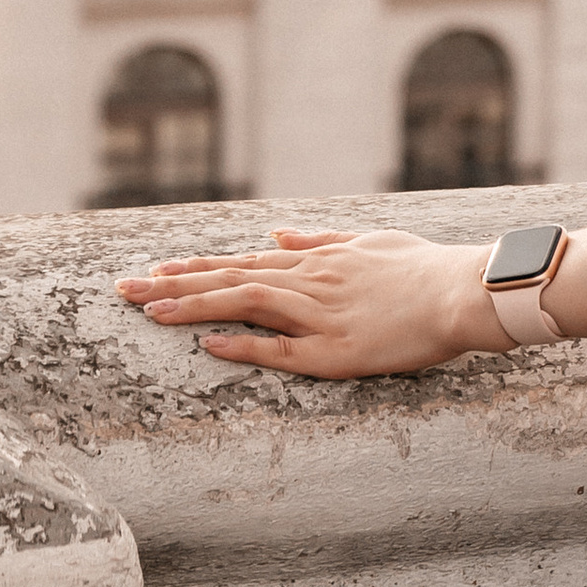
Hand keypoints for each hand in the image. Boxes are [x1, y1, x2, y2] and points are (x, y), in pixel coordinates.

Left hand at [114, 228, 503, 378]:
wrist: (462, 290)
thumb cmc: (424, 268)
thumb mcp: (368, 242)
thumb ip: (320, 239)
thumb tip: (278, 235)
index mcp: (317, 259)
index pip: (242, 262)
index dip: (196, 268)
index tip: (155, 271)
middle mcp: (310, 282)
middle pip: (230, 279)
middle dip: (174, 285)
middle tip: (124, 289)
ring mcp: (320, 315)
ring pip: (245, 305)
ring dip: (195, 307)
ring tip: (149, 310)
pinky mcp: (337, 351)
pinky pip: (282, 349)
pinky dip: (243, 345)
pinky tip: (208, 344)